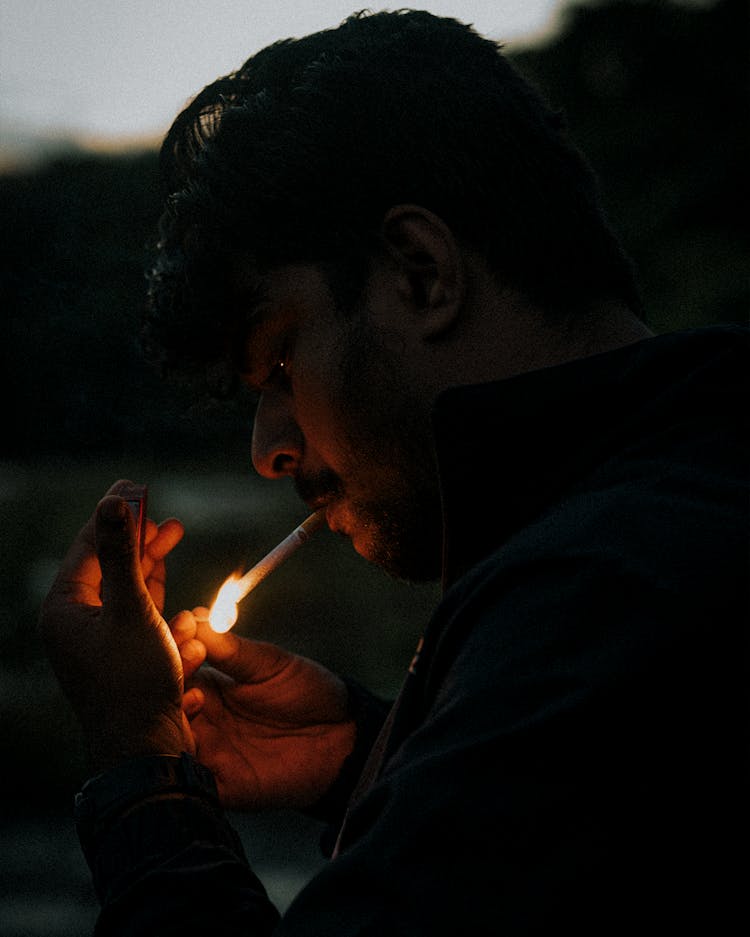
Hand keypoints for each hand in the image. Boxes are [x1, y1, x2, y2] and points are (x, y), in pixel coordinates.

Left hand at [39, 480, 193, 771]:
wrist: (144, 748)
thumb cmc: (134, 681)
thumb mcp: (131, 609)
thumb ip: (122, 554)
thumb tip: (112, 502)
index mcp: (65, 608)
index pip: (89, 545)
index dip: (116, 514)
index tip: (138, 487)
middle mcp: (76, 621)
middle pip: (108, 563)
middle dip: (138, 536)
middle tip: (162, 510)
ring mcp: (99, 638)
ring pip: (126, 586)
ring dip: (151, 561)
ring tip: (174, 532)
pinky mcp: (122, 653)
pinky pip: (138, 612)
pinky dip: (157, 594)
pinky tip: (172, 574)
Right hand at [170, 610, 355, 810]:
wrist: (343, 737)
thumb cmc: (308, 692)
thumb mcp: (270, 664)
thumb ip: (232, 650)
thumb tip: (197, 619)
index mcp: (210, 685)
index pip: (176, 665)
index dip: (175, 644)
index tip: (185, 625)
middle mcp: (201, 718)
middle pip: (163, 701)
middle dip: (169, 678)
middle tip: (189, 657)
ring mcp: (207, 752)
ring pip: (167, 738)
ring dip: (173, 718)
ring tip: (194, 697)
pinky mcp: (220, 785)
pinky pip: (189, 779)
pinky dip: (183, 760)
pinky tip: (191, 740)